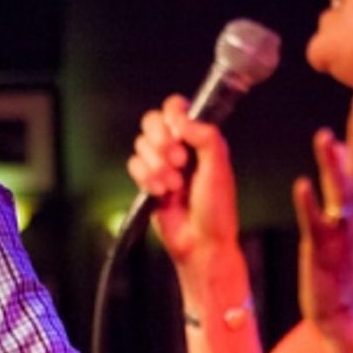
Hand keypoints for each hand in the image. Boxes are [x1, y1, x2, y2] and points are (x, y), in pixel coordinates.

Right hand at [126, 94, 239, 265]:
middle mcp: (179, 148)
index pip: (176, 108)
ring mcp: (161, 164)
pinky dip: (146, 178)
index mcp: (199, 139)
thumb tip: (181, 119)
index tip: (179, 131)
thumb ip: (205, 137)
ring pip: (141, 145)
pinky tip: (161, 193)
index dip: (172, 114)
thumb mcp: (219, 168)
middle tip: (179, 160)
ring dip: (157, 165)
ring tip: (174, 186)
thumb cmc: (216, 210)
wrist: (200, 243)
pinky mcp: (147, 181)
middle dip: (161, 139)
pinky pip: (134, 166)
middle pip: (151, 121)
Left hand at [292, 93, 352, 324]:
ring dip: (332, 165)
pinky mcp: (321, 252)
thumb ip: (342, 183)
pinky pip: (316, 225)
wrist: (339, 312)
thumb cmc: (336, 265)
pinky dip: (310, 205)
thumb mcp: (342, 219)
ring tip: (323, 136)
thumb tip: (338, 148)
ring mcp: (338, 233)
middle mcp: (351, 215)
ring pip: (339, 194)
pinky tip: (301, 185)